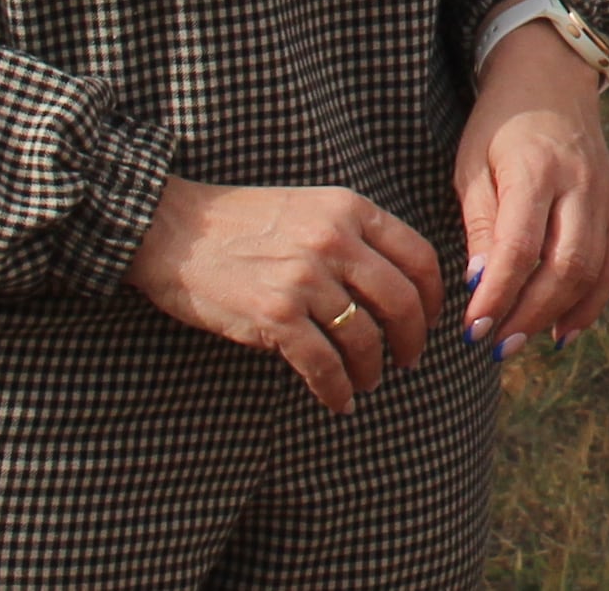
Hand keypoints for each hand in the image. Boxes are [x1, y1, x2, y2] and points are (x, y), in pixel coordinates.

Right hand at [127, 176, 446, 410]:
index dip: (434, 296)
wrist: (174, 229)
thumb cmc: (243, 222)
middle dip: (412, 339)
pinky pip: (322, 363)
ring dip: (371, 369)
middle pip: (401, 301)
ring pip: (363, 337)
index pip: (419, 257)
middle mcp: (335, 241)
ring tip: (366, 382)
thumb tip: (395, 287)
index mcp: (351, 210)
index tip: (429, 320)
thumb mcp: (312, 208)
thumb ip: (353, 236)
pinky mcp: (274, 314)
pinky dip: (336, 389)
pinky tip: (338, 401)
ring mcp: (305, 278)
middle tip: (407, 360)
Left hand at [454, 22, 608, 350]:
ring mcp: (605, 196)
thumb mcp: (472, 165)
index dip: (497, 295)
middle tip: (494, 348)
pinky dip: (592, 302)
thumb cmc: (499, 125)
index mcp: (537, 170)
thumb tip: (479, 286)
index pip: (520, 247)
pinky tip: (563, 330)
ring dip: (558, 314)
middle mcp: (580, 184)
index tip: (470, 330)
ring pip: (594, 269)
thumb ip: (480, 224)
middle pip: (566, 264)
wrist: (552, 79)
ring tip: (522, 344)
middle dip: (529, 314)